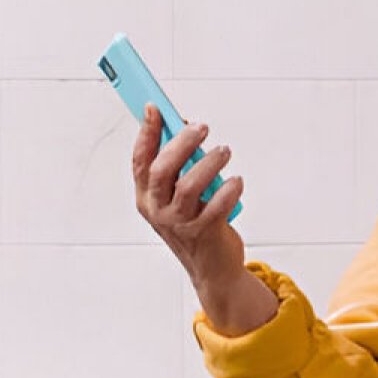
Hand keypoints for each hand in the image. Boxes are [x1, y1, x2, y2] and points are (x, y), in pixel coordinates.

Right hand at [132, 104, 272, 334]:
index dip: (146, 133)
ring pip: (190, 185)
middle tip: (202, 127)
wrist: (213, 269)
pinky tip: (237, 181)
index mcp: (146, 198)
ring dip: (210, 162)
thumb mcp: (178, 197)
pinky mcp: (205, 233)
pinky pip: (218, 205)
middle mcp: (158, 211)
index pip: (140, 161)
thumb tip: (186, 128)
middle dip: (181, 142)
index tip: (155, 108)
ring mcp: (180, 223)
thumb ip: (179, 167)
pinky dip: (230, 189)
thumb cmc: (197, 224)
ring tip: (224, 152)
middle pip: (163, 169)